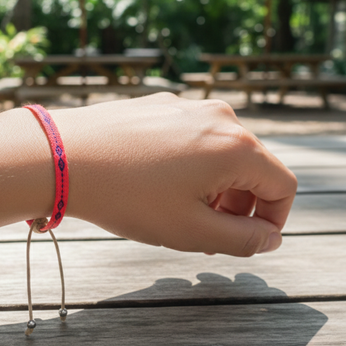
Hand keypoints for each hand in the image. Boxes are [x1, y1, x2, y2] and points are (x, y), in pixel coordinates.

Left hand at [50, 94, 296, 256]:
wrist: (63, 156)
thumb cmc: (126, 196)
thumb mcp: (192, 231)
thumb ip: (244, 240)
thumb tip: (269, 236)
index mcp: (237, 146)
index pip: (282, 186)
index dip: (272, 220)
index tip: (245, 240)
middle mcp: (218, 117)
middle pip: (251, 167)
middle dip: (238, 205)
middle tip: (205, 232)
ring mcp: (186, 106)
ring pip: (219, 153)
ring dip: (212, 185)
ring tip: (177, 209)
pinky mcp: (158, 105)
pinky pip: (190, 138)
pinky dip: (187, 164)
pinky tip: (154, 182)